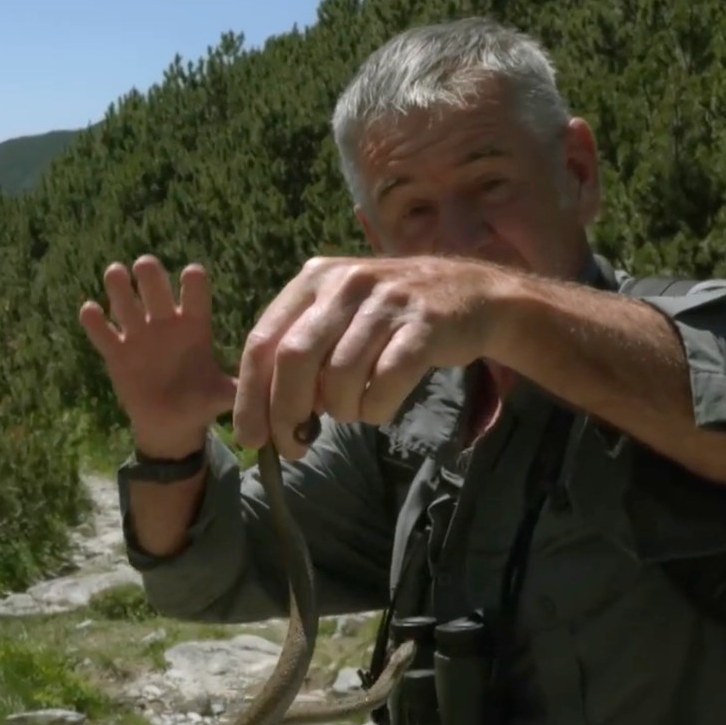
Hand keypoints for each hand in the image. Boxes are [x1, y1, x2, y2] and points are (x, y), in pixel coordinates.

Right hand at [79, 256, 238, 457]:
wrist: (170, 423)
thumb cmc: (199, 400)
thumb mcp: (220, 396)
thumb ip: (236, 390)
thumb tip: (262, 391)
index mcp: (194, 325)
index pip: (195, 290)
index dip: (192, 280)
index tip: (190, 275)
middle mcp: (164, 321)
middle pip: (154, 283)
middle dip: (149, 273)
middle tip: (144, 269)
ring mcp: (137, 334)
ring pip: (124, 298)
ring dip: (119, 284)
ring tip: (116, 276)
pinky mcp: (115, 352)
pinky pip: (100, 331)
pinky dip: (93, 319)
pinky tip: (91, 311)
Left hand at [234, 255, 513, 457]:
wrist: (474, 295)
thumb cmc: (392, 317)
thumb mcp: (339, 316)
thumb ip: (300, 351)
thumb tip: (263, 412)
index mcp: (313, 279)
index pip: (263, 340)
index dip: (250, 395)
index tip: (251, 437)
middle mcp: (346, 283)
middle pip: (294, 358)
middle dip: (286, 412)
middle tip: (294, 445)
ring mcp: (387, 301)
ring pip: (340, 375)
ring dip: (340, 411)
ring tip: (352, 412)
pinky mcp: (425, 324)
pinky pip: (385, 382)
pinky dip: (375, 408)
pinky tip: (378, 408)